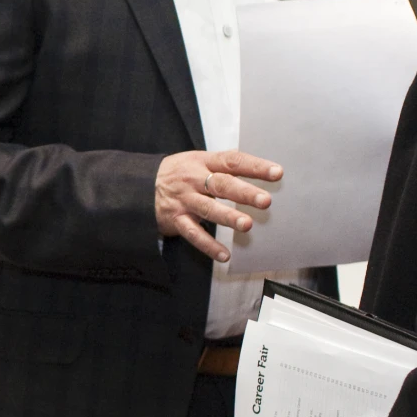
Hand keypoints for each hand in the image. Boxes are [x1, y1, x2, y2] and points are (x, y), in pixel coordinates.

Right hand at [155, 149, 280, 263]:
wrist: (139, 185)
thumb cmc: (177, 173)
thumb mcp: (197, 161)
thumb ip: (223, 167)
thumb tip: (259, 173)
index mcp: (203, 162)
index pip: (232, 161)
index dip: (254, 166)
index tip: (276, 172)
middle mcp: (194, 180)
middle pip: (221, 184)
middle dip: (243, 193)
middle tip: (265, 201)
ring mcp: (184, 200)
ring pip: (208, 209)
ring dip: (228, 217)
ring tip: (247, 225)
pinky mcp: (176, 219)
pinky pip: (193, 234)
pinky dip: (208, 245)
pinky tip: (224, 255)